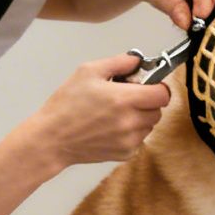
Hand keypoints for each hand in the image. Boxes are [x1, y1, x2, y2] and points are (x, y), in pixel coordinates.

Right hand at [23, 54, 170, 170]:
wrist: (52, 138)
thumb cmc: (66, 104)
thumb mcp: (87, 72)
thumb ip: (118, 62)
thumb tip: (137, 61)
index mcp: (124, 99)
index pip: (163, 94)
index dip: (157, 87)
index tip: (147, 86)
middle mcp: (131, 121)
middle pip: (158, 111)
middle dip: (148, 103)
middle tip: (128, 98)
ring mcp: (129, 140)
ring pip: (149, 126)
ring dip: (140, 118)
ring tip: (116, 114)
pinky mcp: (125, 154)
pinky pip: (139, 140)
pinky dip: (131, 134)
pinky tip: (111, 128)